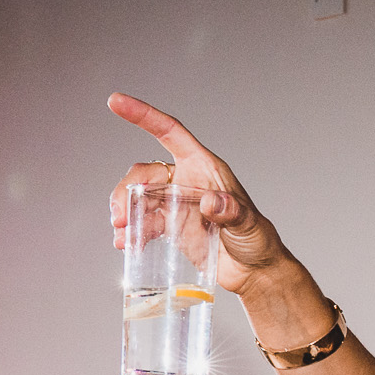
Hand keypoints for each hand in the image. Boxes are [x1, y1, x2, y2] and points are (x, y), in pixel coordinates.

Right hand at [107, 94, 292, 298]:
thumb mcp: (249, 224)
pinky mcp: (172, 227)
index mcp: (203, 167)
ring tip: (122, 237)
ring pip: (139, 197)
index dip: (144, 116)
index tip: (116, 102)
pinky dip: (132, 231)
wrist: (254, 273)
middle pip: (145, 173)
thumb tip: (212, 202)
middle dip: (127, 190)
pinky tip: (127, 245)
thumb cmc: (257, 241)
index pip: (170, 132)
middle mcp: (186, 180)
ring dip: (125, 213)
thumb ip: (233, 212)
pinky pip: (144, 222)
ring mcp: (177, 204)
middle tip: (120, 218)